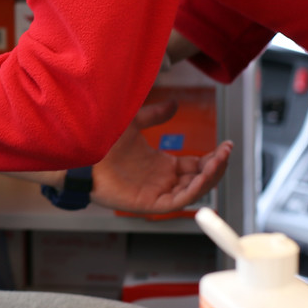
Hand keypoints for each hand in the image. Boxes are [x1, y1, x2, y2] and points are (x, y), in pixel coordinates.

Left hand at [88, 96, 232, 214]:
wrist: (81, 155)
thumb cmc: (100, 142)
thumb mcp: (134, 123)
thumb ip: (155, 115)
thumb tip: (174, 103)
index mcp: (161, 165)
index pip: (195, 165)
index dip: (212, 158)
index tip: (226, 145)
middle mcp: (161, 180)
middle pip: (199, 179)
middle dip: (216, 167)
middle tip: (226, 151)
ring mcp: (156, 193)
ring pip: (192, 191)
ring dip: (209, 178)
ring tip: (219, 160)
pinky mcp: (148, 204)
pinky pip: (177, 202)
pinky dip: (193, 191)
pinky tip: (202, 176)